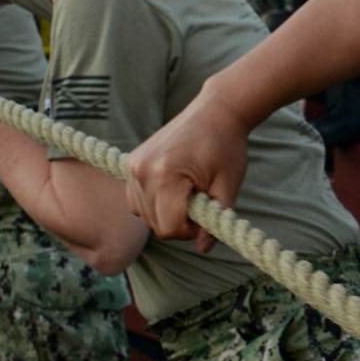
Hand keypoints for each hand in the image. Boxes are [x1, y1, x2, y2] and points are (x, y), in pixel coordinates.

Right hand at [124, 83, 254, 253]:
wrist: (215, 111)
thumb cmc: (226, 147)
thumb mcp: (227, 186)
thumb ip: (215, 221)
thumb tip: (204, 249)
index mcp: (166, 175)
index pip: (169, 228)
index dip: (190, 232)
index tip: (206, 216)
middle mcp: (142, 170)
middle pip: (154, 225)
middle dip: (178, 225)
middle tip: (200, 205)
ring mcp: (134, 166)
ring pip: (142, 215)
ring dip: (164, 215)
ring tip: (188, 195)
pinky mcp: (131, 163)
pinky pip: (135, 200)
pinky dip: (152, 204)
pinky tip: (173, 191)